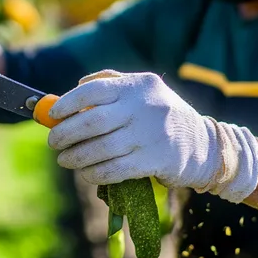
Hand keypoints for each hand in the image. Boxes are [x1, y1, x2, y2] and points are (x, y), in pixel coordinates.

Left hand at [46, 70, 257, 203]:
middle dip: (66, 134)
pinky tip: (86, 173)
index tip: (52, 115)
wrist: (205, 144)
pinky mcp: (155, 161)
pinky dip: (95, 173)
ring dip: (76, 157)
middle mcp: (144, 106)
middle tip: (53, 142)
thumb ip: (111, 83)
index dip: (67, 103)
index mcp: (138, 85)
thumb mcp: (144, 90)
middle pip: (93, 121)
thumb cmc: (162, 114)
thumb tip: (72, 90)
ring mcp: (150, 134)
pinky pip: (115, 169)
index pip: (94, 90)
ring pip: (101, 148)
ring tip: (65, 160)